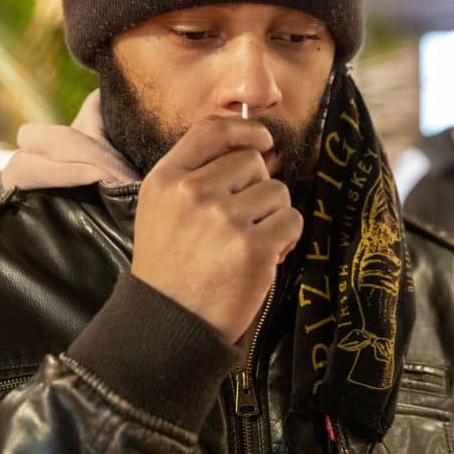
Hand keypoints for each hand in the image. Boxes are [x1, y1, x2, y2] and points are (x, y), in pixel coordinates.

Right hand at [131, 116, 302, 343]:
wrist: (171, 325)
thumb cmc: (171, 267)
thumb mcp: (162, 210)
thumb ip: (196, 173)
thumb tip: (253, 146)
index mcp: (166, 180)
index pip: (211, 130)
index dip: (244, 128)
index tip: (262, 140)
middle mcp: (193, 193)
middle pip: (251, 161)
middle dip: (257, 188)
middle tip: (242, 222)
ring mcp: (224, 219)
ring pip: (277, 191)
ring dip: (273, 215)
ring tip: (249, 242)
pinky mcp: (253, 247)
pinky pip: (292, 220)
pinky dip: (286, 238)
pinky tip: (264, 257)